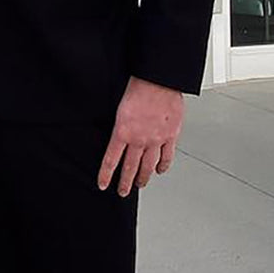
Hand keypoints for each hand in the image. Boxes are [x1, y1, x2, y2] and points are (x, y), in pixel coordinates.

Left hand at [98, 76, 183, 195]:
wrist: (159, 80)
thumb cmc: (139, 87)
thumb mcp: (119, 108)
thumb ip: (119, 126)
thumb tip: (116, 136)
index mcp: (122, 132)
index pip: (111, 160)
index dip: (106, 175)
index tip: (102, 184)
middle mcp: (139, 140)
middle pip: (130, 168)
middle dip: (125, 182)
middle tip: (122, 191)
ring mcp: (156, 140)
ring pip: (148, 166)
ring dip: (143, 178)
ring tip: (140, 185)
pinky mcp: (170, 136)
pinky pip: (166, 157)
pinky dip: (163, 166)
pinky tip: (159, 171)